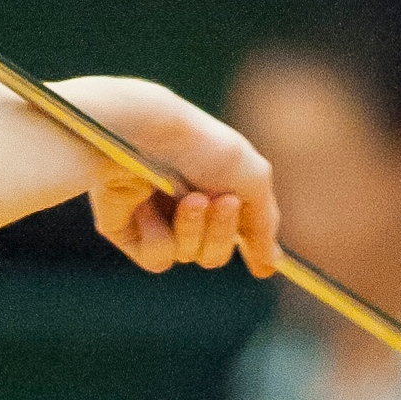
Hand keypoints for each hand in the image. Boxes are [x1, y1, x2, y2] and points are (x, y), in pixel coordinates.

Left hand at [75, 83, 279, 279]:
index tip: (261, 265)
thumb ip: (263, 220)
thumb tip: (272, 264)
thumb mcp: (251, 176)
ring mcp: (157, 222)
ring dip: (193, 228)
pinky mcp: (128, 232)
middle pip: (214, 255)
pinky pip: (157, 259)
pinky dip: (158, 235)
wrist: (145, 134)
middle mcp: (186, 210)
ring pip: (188, 256)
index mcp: (217, 191)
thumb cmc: (201, 147)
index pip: (238, 235)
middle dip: (221, 232)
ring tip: (185, 197)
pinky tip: (146, 205)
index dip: (250, 247)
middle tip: (221, 201)